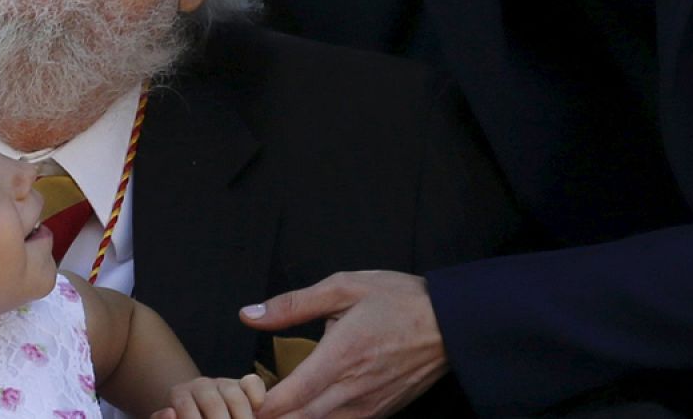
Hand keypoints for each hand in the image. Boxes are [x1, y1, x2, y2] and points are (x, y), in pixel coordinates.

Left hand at [154, 373, 267, 418]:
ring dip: (242, 418)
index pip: (185, 407)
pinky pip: (253, 383)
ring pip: (236, 397)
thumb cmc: (182, 418)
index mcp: (179, 394)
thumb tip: (170, 412)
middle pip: (213, 404)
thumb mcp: (172, 418)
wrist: (198, 410)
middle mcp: (201, 385)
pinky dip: (256, 398)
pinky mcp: (243, 384)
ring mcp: (223, 383)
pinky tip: (256, 412)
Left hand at [240, 271, 445, 418]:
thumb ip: (293, 305)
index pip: (287, 398)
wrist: (452, 324)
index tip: (239, 393)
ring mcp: (368, 407)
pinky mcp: (379, 413)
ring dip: (292, 418)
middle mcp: (352, 390)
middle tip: (246, 403)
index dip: (257, 404)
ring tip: (274, 404)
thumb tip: (249, 315)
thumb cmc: (398, 300)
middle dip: (266, 416)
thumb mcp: (344, 287)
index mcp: (340, 356)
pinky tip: (304, 407)